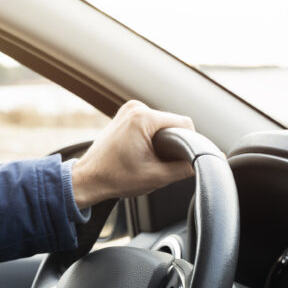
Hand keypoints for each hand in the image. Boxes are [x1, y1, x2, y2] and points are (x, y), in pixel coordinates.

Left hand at [71, 100, 196, 208]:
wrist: (88, 179)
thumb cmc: (114, 178)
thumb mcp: (157, 177)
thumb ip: (184, 168)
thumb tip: (199, 162)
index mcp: (143, 117)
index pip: (184, 123)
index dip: (190, 142)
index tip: (183, 159)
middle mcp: (135, 108)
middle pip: (172, 123)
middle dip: (173, 143)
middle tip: (162, 163)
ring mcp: (128, 110)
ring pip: (162, 123)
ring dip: (162, 141)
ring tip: (150, 158)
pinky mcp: (125, 116)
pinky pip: (150, 124)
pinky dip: (152, 137)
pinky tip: (143, 152)